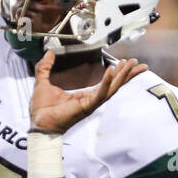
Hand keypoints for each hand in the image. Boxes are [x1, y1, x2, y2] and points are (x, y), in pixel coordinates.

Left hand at [29, 51, 145, 133]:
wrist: (38, 123)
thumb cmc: (41, 110)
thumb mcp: (43, 82)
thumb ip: (45, 67)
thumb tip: (48, 53)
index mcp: (84, 96)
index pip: (106, 83)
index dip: (117, 73)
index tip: (125, 63)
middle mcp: (91, 100)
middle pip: (114, 85)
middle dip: (127, 74)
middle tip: (138, 64)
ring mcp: (90, 104)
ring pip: (111, 88)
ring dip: (122, 76)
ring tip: (130, 64)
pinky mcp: (86, 106)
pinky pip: (99, 93)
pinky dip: (106, 82)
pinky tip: (112, 71)